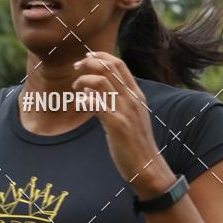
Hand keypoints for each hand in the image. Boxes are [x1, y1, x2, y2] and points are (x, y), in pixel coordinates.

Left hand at [72, 52, 176, 198]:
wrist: (147, 166)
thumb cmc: (135, 143)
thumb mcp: (129, 117)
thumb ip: (114, 101)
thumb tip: (92, 89)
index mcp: (137, 95)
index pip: (119, 64)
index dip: (101, 56)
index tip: (87, 57)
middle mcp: (132, 99)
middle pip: (109, 68)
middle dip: (88, 63)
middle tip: (76, 69)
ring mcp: (125, 111)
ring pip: (100, 82)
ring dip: (83, 81)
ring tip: (75, 88)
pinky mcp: (117, 125)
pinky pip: (96, 103)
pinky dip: (84, 100)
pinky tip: (81, 105)